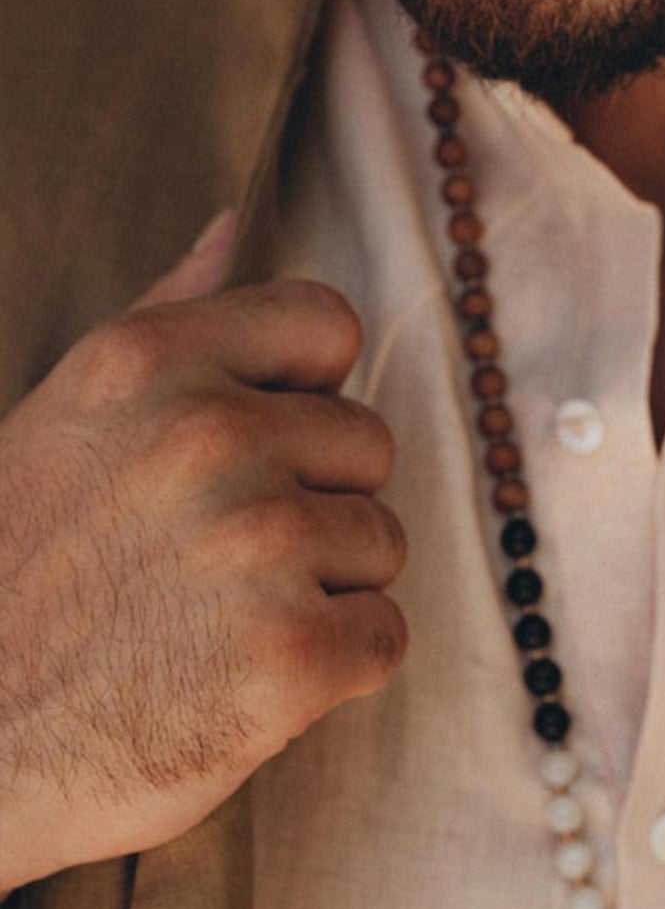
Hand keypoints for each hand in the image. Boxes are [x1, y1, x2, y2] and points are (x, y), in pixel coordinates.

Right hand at [0, 213, 407, 891]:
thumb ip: (165, 316)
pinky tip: (242, 682)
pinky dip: (331, 670)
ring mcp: (257, 546)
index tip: (261, 447)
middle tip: (216, 562)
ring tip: (217, 622)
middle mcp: (209, 436)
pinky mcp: (291, 657)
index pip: (326, 325)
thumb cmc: (14, 582)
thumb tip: (233, 226)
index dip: (309, 390)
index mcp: (150, 362)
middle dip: (313, 500)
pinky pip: (384, 636)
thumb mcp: (65, 417)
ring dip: (322, 588)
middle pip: (366, 441)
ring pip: (379, 543)